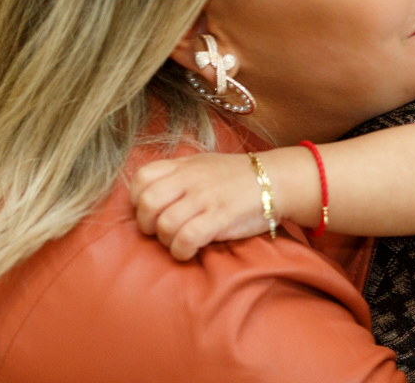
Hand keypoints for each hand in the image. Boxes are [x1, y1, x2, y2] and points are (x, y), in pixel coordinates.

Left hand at [129, 152, 274, 260]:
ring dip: (166, 240)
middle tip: (160, 231)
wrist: (277, 180)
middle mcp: (192, 178)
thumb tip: (148, 194)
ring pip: (165, 224)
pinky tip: (189, 251)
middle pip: (147, 203)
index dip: (136, 199)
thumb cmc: (238, 177)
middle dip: (146, 224)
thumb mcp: (205, 164)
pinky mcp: (220, 217)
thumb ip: (178, 174)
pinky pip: (186, 238)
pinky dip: (181, 251)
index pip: (141, 177)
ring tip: (178, 242)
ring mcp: (206, 197)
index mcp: (185, 165)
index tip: (149, 211)